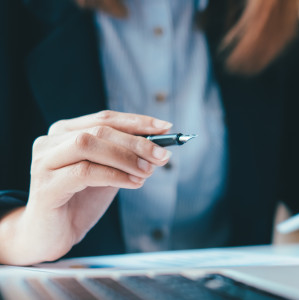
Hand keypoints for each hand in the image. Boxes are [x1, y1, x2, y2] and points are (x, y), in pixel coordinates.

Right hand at [0, 111, 171, 264]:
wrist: (50, 235)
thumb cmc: (79, 201)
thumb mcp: (108, 173)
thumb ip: (125, 158)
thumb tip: (158, 148)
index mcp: (65, 132)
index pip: (105, 118)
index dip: (137, 121)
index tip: (165, 127)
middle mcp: (50, 142)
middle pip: (99, 130)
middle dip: (136, 141)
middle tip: (162, 156)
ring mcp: (44, 162)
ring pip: (88, 145)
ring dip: (126, 157)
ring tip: (148, 172)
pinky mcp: (46, 186)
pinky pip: (84, 172)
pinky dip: (114, 175)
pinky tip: (134, 183)